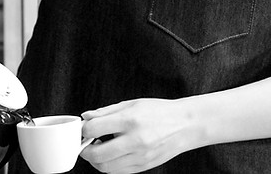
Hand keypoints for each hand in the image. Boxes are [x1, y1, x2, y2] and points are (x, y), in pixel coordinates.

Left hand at [79, 98, 204, 172]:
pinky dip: (109, 165)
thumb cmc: (160, 112)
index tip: (85, 129)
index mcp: (131, 120)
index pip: (94, 129)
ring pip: (105, 167)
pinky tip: (112, 155)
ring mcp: (140, 156)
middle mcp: (135, 140)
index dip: (84, 130)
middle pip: (96, 154)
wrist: (186, 125)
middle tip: (86, 144)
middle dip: (85, 150)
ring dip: (96, 160)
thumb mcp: (132, 104)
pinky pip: (117, 171)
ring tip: (100, 149)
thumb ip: (107, 111)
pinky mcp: (143, 166)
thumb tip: (86, 117)